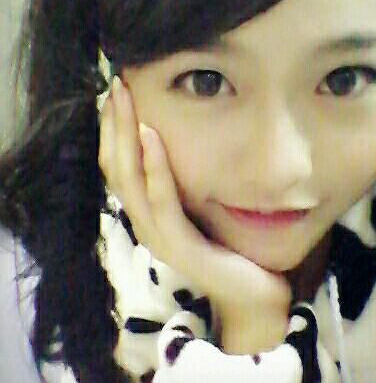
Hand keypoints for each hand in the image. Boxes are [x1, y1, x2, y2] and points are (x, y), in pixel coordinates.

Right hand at [98, 76, 290, 353]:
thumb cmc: (233, 250)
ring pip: (129, 180)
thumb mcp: (204, 208)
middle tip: (117, 84)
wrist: (255, 297)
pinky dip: (154, 167)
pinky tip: (152, 135)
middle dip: (114, 123)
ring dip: (125, 136)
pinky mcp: (178, 247)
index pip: (118, 166)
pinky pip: (161, 201)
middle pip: (115, 168)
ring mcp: (159, 237)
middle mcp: (145, 224)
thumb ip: (188, 183)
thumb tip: (183, 143)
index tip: (118, 91)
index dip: (114, 129)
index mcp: (149, 214)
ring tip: (125, 100)